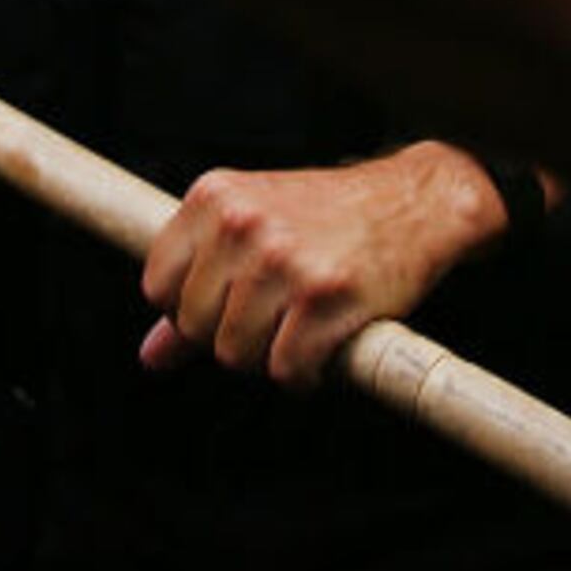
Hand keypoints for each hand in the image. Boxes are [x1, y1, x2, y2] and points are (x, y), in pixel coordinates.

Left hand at [135, 143, 509, 388]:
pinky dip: (304, 374)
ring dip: (268, 356)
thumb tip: (152, 356)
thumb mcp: (254, 226)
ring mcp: (283, 259)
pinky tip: (323, 347)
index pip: (158, 285)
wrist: (418, 202)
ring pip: (235, 353)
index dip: (189, 310)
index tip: (226, 306)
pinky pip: (286, 369)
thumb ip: (198, 284)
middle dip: (231, 336)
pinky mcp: (326, 295)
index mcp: (216, 197)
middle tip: (273, 317)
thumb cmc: (331, 216)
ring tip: (299, 327)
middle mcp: (243, 223)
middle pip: (196, 326)